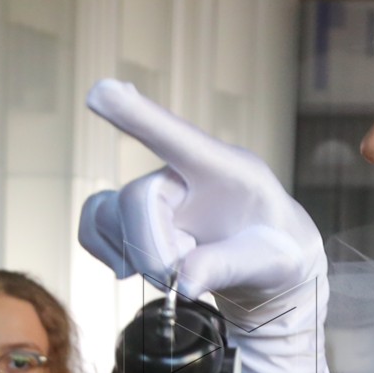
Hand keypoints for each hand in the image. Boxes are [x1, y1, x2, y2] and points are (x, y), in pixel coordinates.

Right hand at [79, 80, 326, 354]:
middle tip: (180, 281)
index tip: (101, 91)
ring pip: (110, 213)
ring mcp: (156, 191)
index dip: (138, 115)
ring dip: (137, 255)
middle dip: (153, 251)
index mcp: (227, 170)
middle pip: (138, 198)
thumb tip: (184, 282)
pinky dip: (105, 249)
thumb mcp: (271, 265)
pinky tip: (133, 268)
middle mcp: (183, 172)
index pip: (177, 137)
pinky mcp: (134, 214)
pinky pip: (95, 221)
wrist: (270, 265)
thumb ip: (229, 267)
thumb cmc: (278, 252)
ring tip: (177, 272)